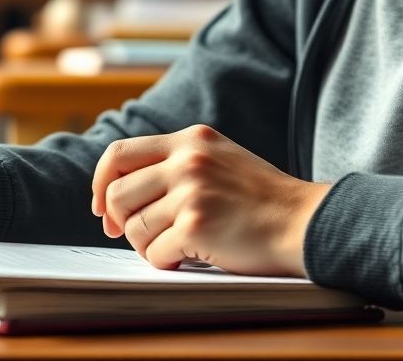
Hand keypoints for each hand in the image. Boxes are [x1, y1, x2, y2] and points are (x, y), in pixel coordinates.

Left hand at [91, 125, 329, 276]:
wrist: (302, 221)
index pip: (119, 153)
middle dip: (118, 219)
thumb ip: (177, 162)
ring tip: (176, 245)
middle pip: (117, 192)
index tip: (101, 205)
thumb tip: (120, 189)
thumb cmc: (261, 198)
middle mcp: (187, 159)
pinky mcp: (197, 225)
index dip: (101, 183)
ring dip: (149, 244)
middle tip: (131, 234)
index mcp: (190, 139)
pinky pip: (155, 253)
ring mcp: (192, 191)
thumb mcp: (219, 157)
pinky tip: (191, 257)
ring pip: (133, 227)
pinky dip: (167, 262)